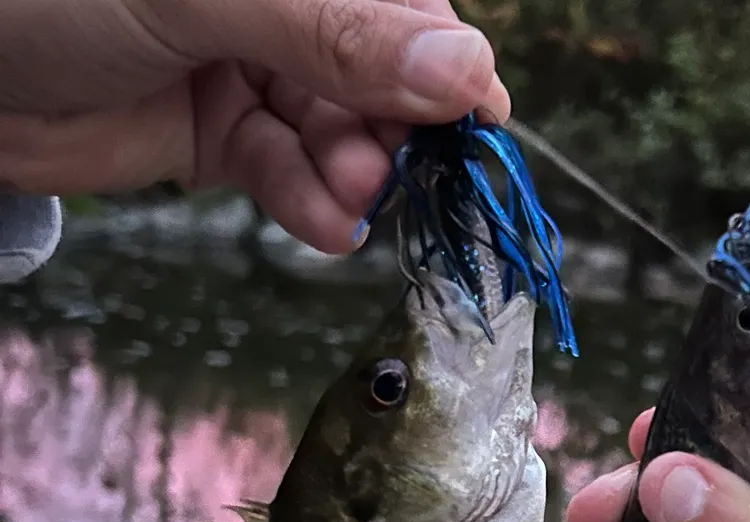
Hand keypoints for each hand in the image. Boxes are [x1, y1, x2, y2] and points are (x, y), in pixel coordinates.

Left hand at [0, 0, 507, 252]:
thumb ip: (334, 33)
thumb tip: (466, 71)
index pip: (404, 3)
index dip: (446, 64)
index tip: (476, 128)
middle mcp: (285, 7)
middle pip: (385, 76)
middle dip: (395, 133)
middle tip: (386, 174)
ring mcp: (255, 67)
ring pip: (344, 132)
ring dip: (355, 177)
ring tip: (343, 202)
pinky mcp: (224, 133)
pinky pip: (293, 172)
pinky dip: (312, 204)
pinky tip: (321, 223)